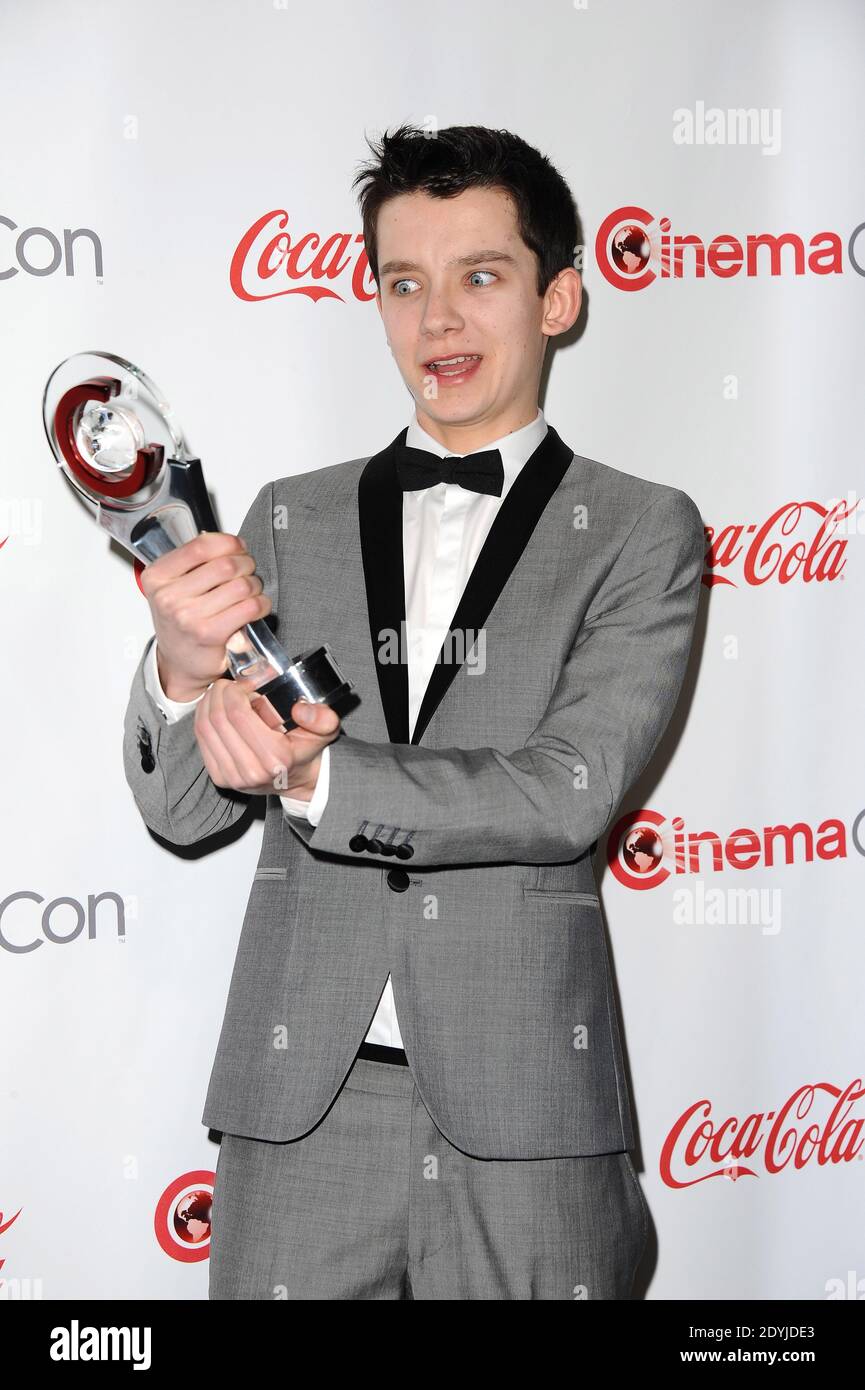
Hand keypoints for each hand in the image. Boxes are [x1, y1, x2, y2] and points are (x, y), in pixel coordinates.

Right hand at [139, 532, 272, 700]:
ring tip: (250, 592)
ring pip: (241, 585)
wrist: (180, 662)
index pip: (201, 546)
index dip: (228, 543)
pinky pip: (249, 607)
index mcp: (158, 577)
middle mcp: (169, 596)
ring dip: (255, 586)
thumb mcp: (174, 586)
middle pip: (226, 564)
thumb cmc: (181, 622)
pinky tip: (255, 607)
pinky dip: (260, 604)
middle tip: (248, 572)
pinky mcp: (209, 634)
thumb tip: (230, 544)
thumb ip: (195, 562)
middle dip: (246, 564)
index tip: (238, 547)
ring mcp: (188, 617)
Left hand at [193, 678, 340, 798]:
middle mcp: (250, 771)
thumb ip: (322, 718)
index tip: (244, 684)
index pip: (238, 714)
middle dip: (219, 693)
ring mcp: (232, 777)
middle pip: (218, 719)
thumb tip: (299, 710)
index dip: (235, 691)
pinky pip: (202, 740)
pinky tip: (214, 708)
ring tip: (221, 693)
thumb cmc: (306, 750)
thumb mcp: (325, 730)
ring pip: (205, 728)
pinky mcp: (219, 778)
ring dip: (209, 703)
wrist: (297, 780)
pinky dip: (203, 718)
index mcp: (275, 759)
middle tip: (229, 684)